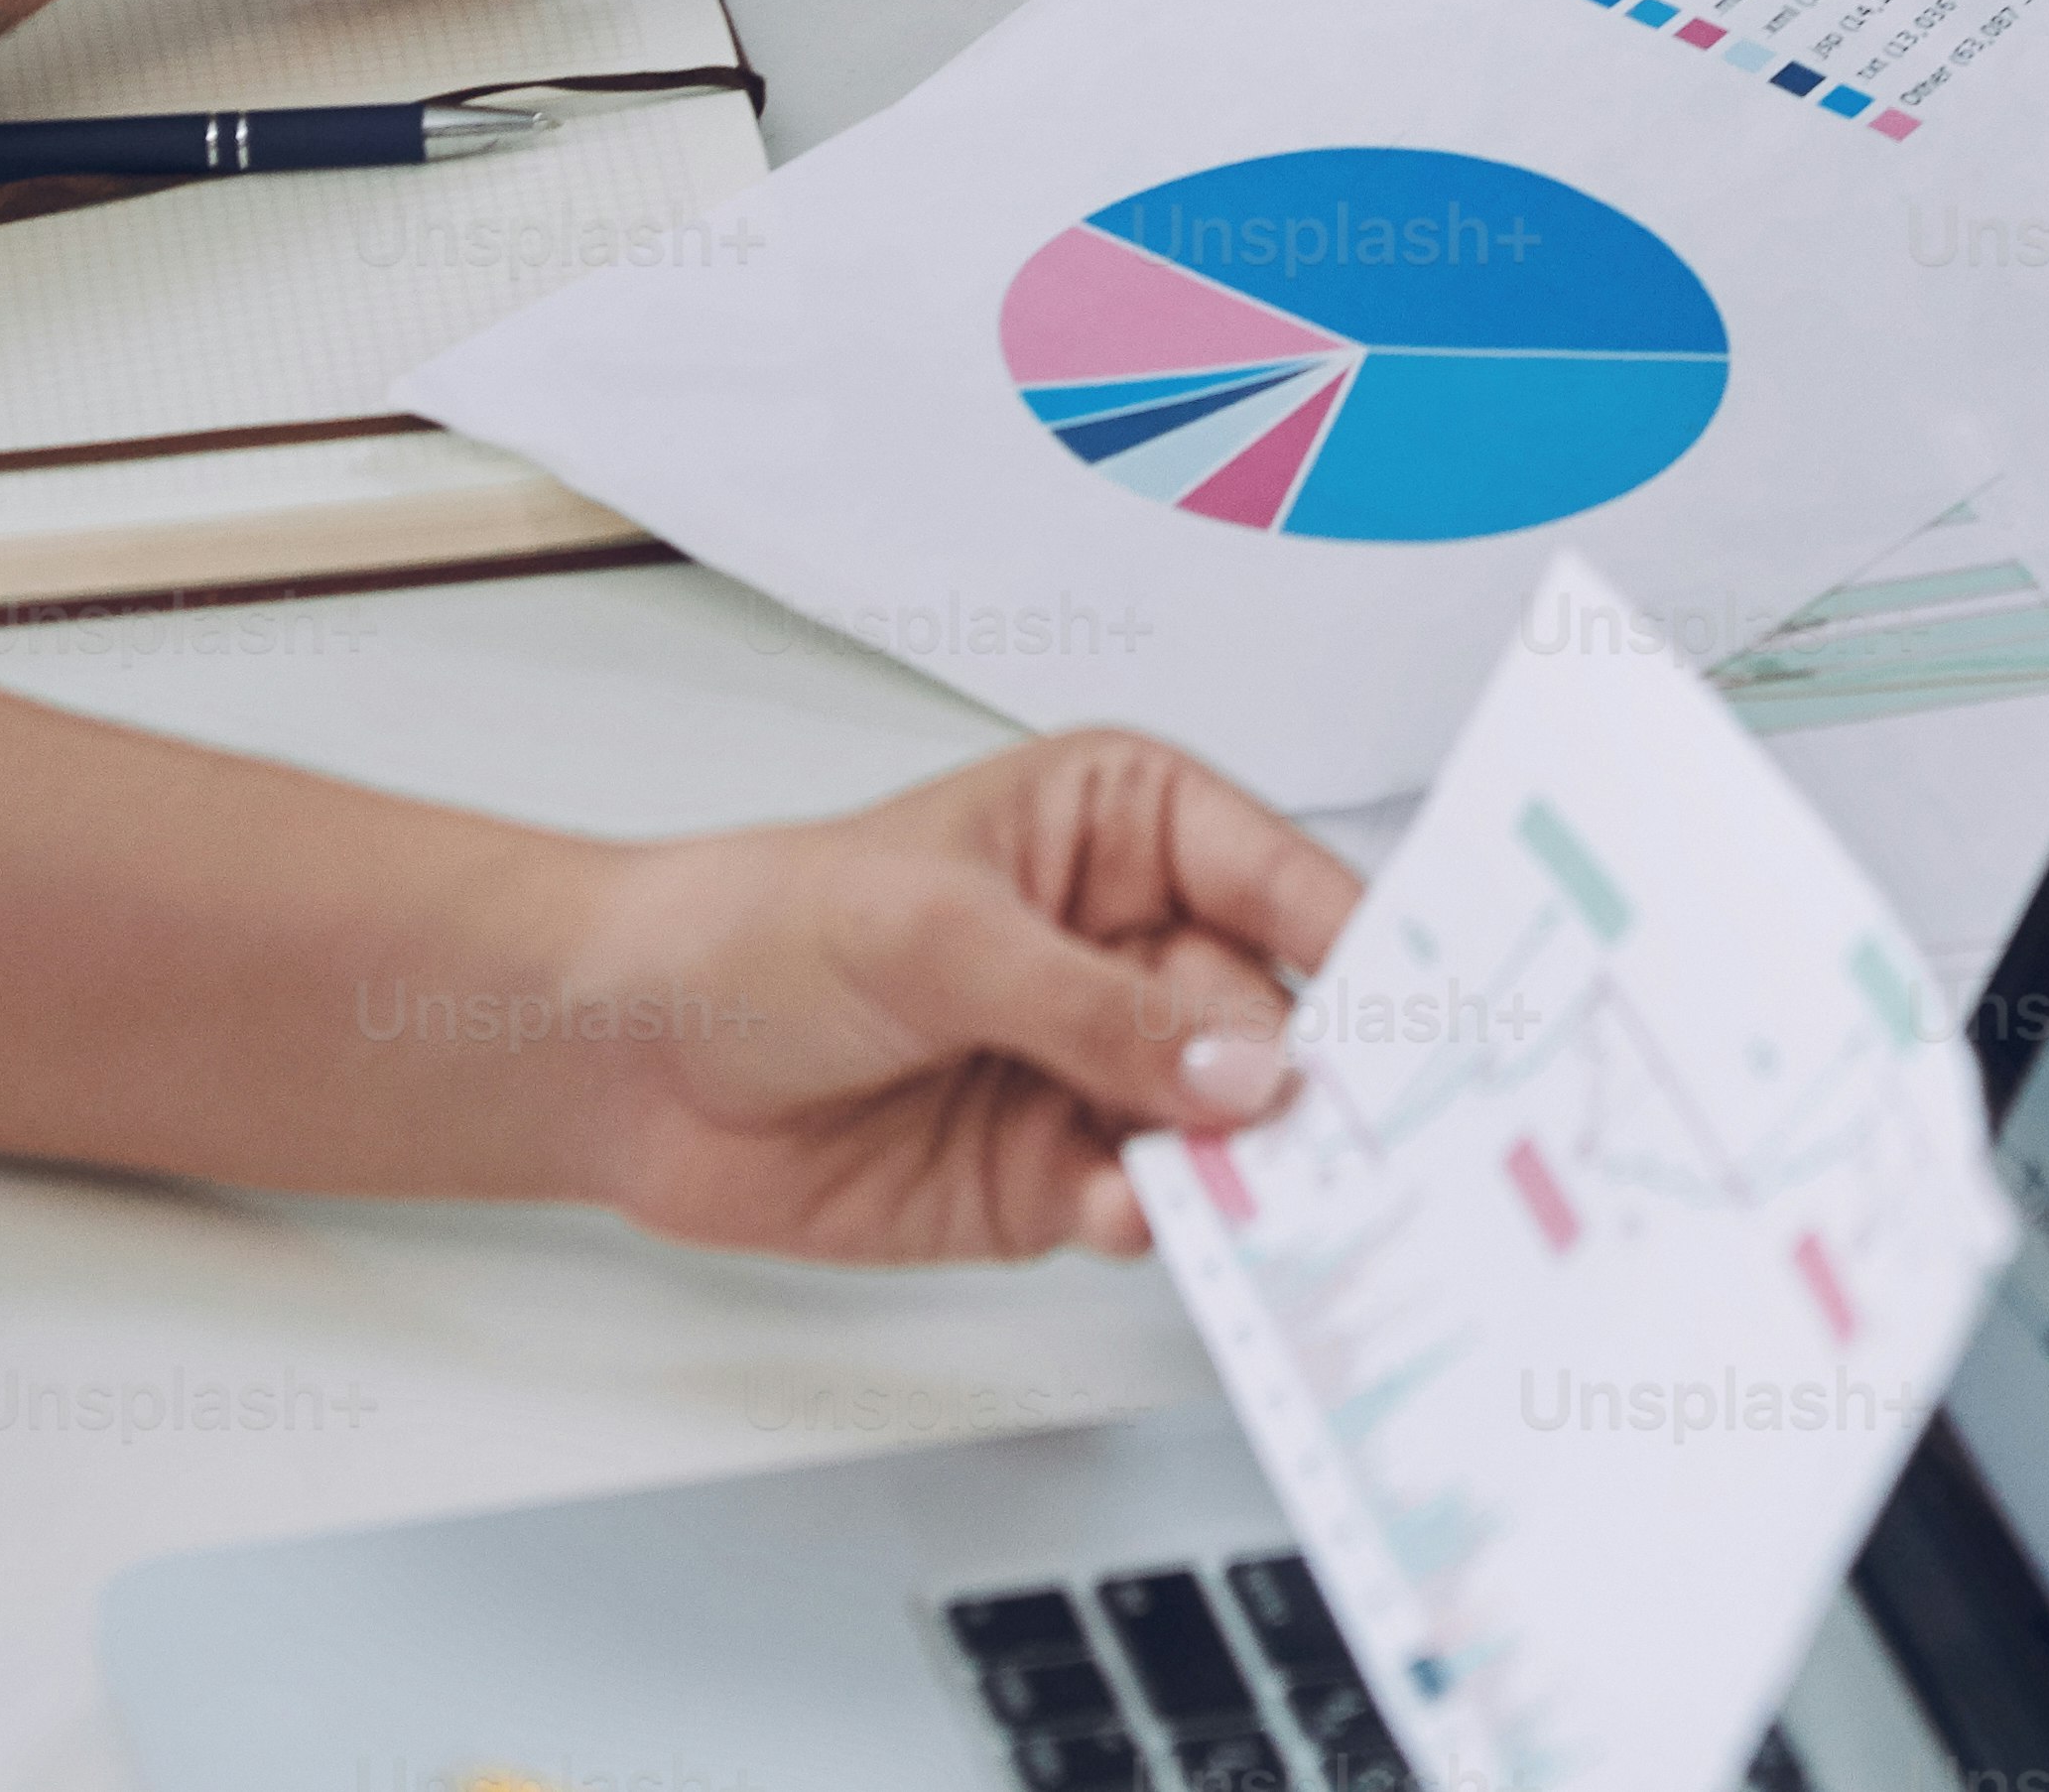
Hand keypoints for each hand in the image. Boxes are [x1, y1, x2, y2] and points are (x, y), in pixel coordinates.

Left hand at [556, 734, 1369, 1261]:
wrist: (628, 1058)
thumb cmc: (759, 931)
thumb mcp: (942, 939)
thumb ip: (1101, 1010)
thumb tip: (1243, 1065)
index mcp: (1129, 827)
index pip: (1282, 882)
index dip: (1357, 949)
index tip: (1420, 1020)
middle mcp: (1132, 946)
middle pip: (1274, 1020)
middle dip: (1305, 1081)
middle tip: (1342, 1134)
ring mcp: (1099, 1066)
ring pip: (1225, 1126)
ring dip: (1242, 1167)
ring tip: (1256, 1194)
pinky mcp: (1057, 1174)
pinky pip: (1151, 1204)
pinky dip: (1159, 1221)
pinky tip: (1134, 1216)